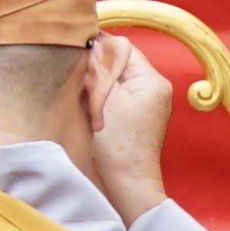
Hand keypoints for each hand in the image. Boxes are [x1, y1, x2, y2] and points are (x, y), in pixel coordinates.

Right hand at [81, 32, 175, 219]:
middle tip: (75, 71)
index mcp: (152, 81)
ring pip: (116, 81)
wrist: (126, 185)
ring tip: (81, 93)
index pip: (123, 49)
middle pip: (119, 64)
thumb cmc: (118, 146)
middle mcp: (154, 90)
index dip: (98, 45)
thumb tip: (90, 44)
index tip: (74, 45)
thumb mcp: (105, 99)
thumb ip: (100, 69)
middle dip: (97, 66)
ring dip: (97, 83)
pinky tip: (89, 108)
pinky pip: (117, 97)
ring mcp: (147, 105)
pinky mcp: (136, 119)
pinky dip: (102, 98)